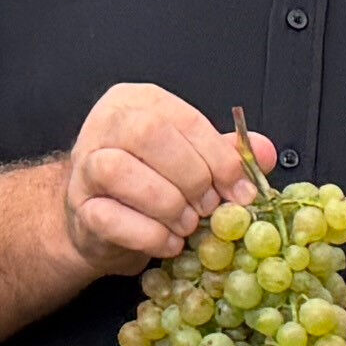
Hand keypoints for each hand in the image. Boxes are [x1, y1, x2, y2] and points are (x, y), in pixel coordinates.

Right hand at [61, 84, 268, 273]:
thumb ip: (225, 153)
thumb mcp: (192, 159)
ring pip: (121, 171)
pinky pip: (110, 218)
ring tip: (187, 225)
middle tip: (210, 207)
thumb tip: (265, 152)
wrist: (103, 220)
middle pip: (149, 135)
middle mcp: (107, 124)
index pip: (185, 119)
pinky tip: (168, 243)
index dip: (220, 158)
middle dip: (192, 177)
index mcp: (139, 102)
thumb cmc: (150, 183)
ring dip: (168, 205)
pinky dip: (149, 235)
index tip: (241, 190)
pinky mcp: (80, 207)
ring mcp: (86, 165)